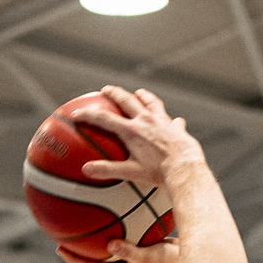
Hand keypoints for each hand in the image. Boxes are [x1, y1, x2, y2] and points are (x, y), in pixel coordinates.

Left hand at [58, 238, 178, 262]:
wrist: (187, 261)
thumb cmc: (169, 261)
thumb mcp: (148, 257)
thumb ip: (129, 251)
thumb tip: (109, 245)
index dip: (74, 259)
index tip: (59, 249)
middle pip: (93, 260)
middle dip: (77, 251)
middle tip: (61, 238)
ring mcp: (129, 260)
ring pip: (104, 251)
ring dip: (91, 242)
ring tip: (79, 227)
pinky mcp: (138, 250)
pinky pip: (118, 239)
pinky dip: (110, 230)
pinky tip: (110, 215)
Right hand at [72, 87, 202, 185]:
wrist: (185, 168)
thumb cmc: (158, 173)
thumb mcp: (130, 173)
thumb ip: (108, 170)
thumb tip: (87, 170)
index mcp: (132, 131)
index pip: (104, 119)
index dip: (88, 115)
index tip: (77, 113)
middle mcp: (146, 120)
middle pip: (126, 100)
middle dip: (114, 94)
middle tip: (105, 90)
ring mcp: (163, 121)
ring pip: (151, 102)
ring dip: (143, 96)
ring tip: (139, 93)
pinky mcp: (176, 128)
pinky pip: (172, 120)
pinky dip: (170, 120)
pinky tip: (173, 121)